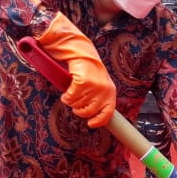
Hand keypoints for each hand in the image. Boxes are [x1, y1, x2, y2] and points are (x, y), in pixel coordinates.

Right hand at [38, 12, 115, 127]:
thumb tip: (94, 118)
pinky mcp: (83, 82)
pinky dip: (66, 96)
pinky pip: (69, 98)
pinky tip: (68, 89)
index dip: (98, 121)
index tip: (91, 124)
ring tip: (73, 91)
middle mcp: (104, 91)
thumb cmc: (89, 72)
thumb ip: (99, 100)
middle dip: (79, 110)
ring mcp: (94, 87)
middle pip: (88, 112)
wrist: (82, 53)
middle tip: (76, 102)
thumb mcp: (100, 86)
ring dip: (71, 100)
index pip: (108, 114)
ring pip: (76, 105)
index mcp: (110, 93)